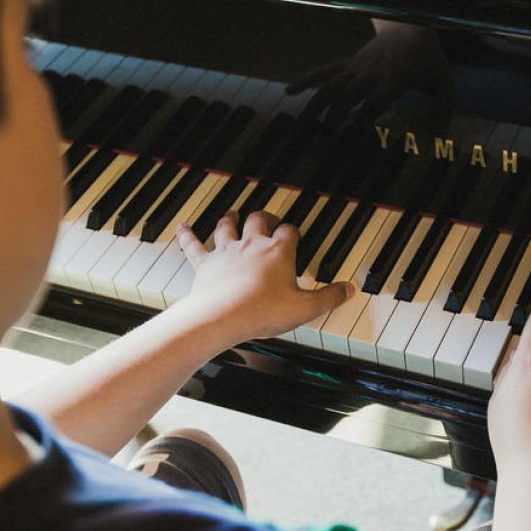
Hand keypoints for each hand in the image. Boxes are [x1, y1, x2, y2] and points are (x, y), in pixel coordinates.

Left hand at [174, 211, 352, 339]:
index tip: (295, 235)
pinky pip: (194, 245)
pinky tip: (182, 227)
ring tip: (232, 214)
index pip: (289, 232)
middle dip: (265, 217)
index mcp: (278, 252)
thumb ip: (329, 297)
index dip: (293, 232)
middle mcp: (252, 245)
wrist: (223, 317)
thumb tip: (348, 289)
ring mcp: (226, 252)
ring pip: (227, 226)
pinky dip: (187, 235)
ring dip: (230, 219)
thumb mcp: (306, 308)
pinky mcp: (205, 264)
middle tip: (269, 219)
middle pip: (259, 220)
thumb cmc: (263, 311)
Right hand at [287, 21, 453, 132]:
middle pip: (346, 98)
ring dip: (314, 106)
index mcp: (393, 80)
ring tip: (300, 126)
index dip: (360, 123)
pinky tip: (289, 91)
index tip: (350, 144)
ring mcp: (356, 67)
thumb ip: (442, 111)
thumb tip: (438, 138)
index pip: (372, 104)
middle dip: (332, 121)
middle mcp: (370, 74)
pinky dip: (306, 79)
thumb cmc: (429, 59)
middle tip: (322, 146)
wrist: (411, 24)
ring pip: (330, 86)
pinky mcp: (349, 63)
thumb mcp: (443, 84)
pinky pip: (324, 71)